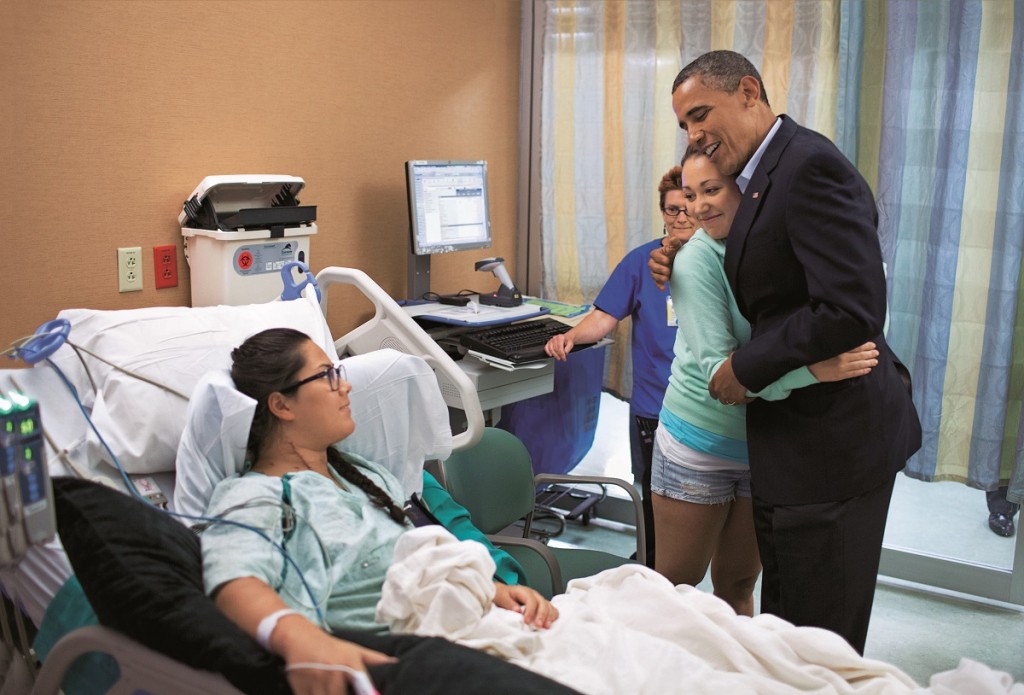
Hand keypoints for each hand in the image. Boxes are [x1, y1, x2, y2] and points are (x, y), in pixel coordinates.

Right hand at [278, 622, 395, 694]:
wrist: (300, 637)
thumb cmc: (332, 647)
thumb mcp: (354, 650)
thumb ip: (374, 659)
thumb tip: (396, 663)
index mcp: (350, 663)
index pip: (362, 685)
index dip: (367, 693)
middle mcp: (334, 672)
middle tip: (343, 690)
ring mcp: (317, 681)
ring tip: (332, 690)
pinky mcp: (301, 689)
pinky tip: (320, 692)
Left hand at [492, 582, 558, 628]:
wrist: (503, 593)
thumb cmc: (501, 595)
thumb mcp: (500, 597)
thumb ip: (508, 603)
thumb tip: (517, 610)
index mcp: (523, 591)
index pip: (531, 600)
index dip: (530, 611)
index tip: (526, 621)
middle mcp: (534, 594)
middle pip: (542, 603)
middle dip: (542, 615)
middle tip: (538, 625)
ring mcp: (539, 600)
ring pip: (549, 606)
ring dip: (549, 616)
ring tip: (546, 626)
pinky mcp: (541, 606)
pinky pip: (551, 609)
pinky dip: (553, 616)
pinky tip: (550, 623)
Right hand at [545, 332, 574, 360]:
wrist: (567, 338)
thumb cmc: (568, 341)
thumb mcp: (571, 343)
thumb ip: (568, 348)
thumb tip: (565, 352)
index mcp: (560, 337)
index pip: (559, 346)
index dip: (561, 353)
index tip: (564, 357)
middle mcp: (555, 338)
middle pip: (555, 348)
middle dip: (558, 355)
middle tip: (562, 358)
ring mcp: (551, 340)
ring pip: (550, 348)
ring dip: (554, 354)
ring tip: (558, 358)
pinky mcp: (549, 342)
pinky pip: (546, 347)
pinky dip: (548, 352)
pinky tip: (551, 355)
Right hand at [649, 236, 681, 289]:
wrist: (678, 261)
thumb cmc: (675, 252)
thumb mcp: (676, 246)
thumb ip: (674, 242)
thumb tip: (674, 238)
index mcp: (657, 253)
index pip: (654, 254)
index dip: (659, 258)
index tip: (667, 260)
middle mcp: (654, 262)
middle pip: (651, 265)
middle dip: (659, 269)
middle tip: (668, 271)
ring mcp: (656, 271)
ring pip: (653, 274)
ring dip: (659, 277)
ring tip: (667, 278)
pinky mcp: (658, 278)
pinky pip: (656, 282)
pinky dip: (659, 285)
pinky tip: (663, 289)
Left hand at [708, 354, 751, 404]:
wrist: (742, 369)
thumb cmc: (734, 363)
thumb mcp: (728, 360)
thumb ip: (727, 362)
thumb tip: (731, 355)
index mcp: (715, 380)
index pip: (711, 390)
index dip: (715, 393)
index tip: (717, 395)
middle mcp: (719, 390)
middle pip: (721, 399)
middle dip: (726, 397)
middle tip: (732, 395)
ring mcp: (728, 396)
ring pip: (730, 402)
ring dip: (735, 400)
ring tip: (741, 396)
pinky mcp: (738, 399)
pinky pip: (743, 401)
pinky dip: (747, 399)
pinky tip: (751, 397)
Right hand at [808, 342, 877, 381]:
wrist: (809, 370)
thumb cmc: (818, 356)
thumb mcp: (828, 347)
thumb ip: (839, 345)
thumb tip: (852, 341)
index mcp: (840, 350)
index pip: (856, 347)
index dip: (866, 346)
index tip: (872, 345)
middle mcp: (843, 359)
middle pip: (860, 356)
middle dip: (870, 354)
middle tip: (876, 353)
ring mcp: (843, 368)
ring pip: (859, 365)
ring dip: (868, 363)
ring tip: (875, 361)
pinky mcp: (841, 376)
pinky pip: (854, 373)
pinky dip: (862, 371)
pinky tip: (868, 370)